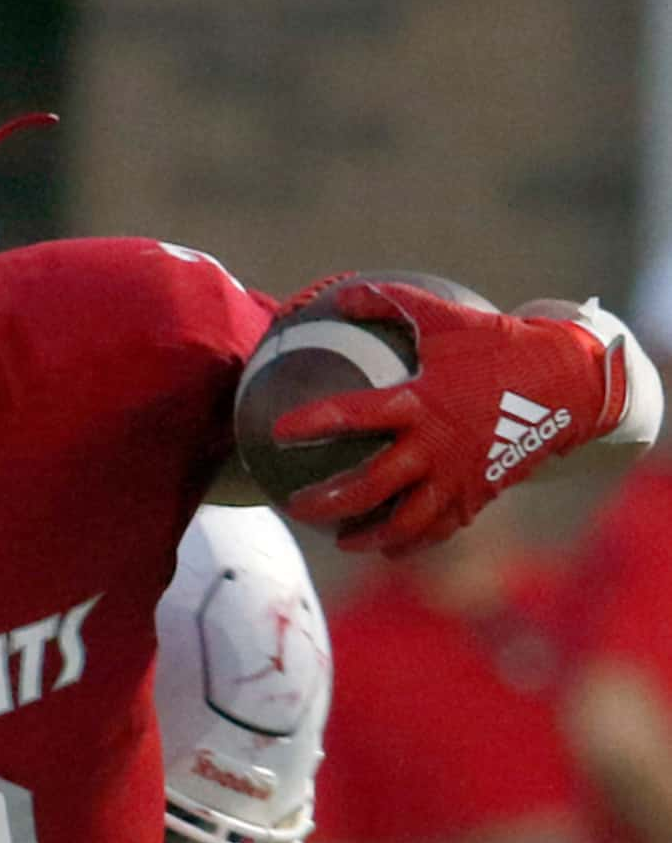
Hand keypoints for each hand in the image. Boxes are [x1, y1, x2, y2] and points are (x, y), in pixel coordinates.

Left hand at [274, 277, 628, 553]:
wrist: (564, 384)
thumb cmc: (497, 346)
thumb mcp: (445, 318)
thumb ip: (391, 304)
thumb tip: (341, 296)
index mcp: (421, 402)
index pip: (354, 414)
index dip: (314, 423)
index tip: (278, 431)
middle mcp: (434, 446)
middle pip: (369, 486)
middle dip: (327, 502)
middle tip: (296, 506)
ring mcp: (455, 477)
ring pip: (402, 523)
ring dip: (366, 537)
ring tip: (341, 541)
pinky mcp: (475, 497)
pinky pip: (435, 530)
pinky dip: (409, 542)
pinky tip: (387, 546)